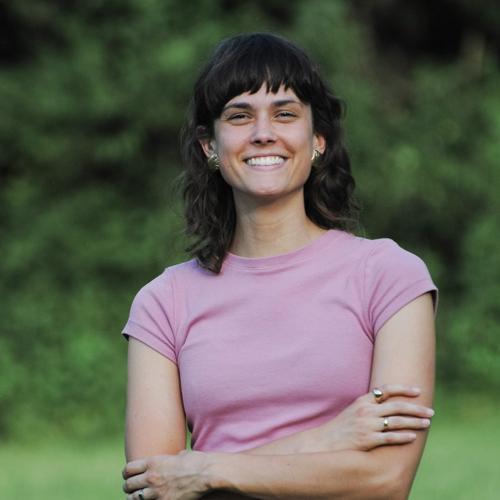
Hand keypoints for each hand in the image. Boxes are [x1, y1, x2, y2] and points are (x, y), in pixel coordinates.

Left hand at [123, 450, 211, 499]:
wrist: (206, 473)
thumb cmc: (196, 461)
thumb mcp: (181, 455)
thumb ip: (173, 457)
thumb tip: (176, 457)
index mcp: (153, 462)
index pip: (129, 469)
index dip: (127, 474)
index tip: (128, 476)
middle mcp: (151, 477)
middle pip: (128, 485)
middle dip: (129, 487)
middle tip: (132, 488)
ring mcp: (156, 492)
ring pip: (134, 498)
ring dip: (135, 498)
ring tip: (139, 497)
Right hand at [317, 384, 433, 451]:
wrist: (326, 442)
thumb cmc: (342, 427)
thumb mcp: (353, 410)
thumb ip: (370, 405)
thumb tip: (389, 403)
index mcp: (363, 401)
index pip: (386, 390)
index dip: (403, 389)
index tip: (418, 391)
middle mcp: (366, 411)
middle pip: (397, 406)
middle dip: (416, 408)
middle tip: (431, 411)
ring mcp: (367, 425)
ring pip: (397, 422)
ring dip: (415, 422)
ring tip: (427, 423)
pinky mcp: (368, 440)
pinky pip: (390, 438)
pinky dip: (403, 437)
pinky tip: (413, 437)